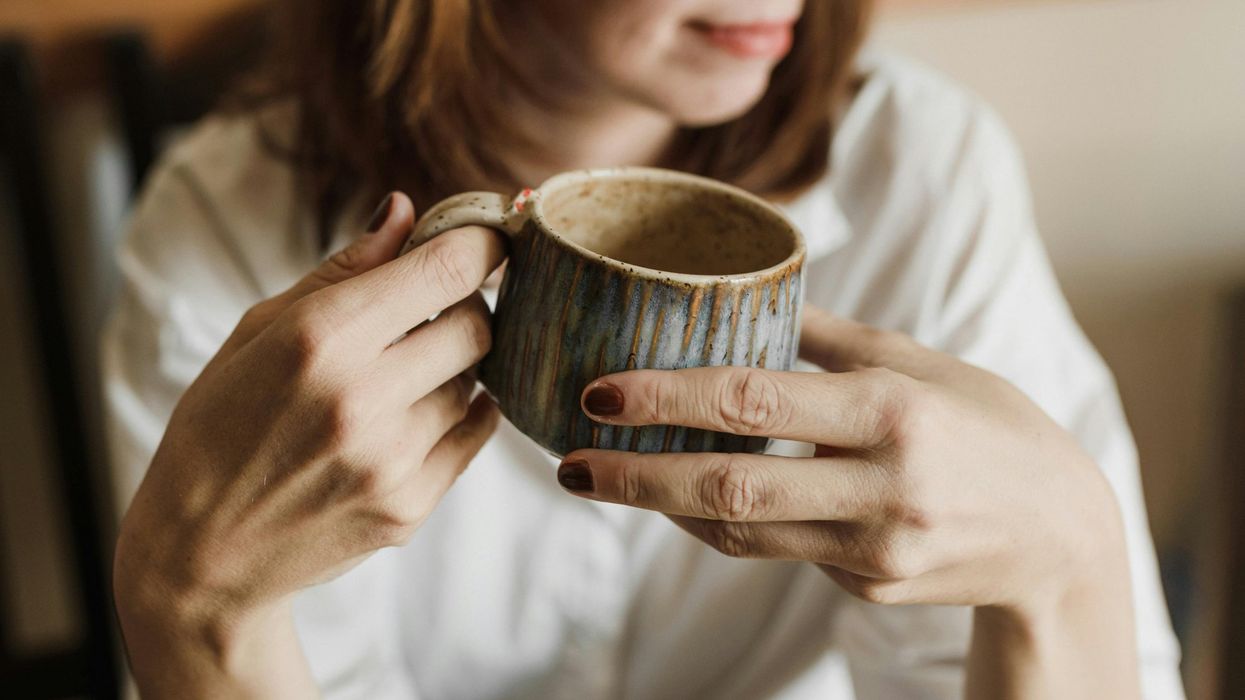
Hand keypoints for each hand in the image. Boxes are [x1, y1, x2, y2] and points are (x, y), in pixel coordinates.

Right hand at [114, 193, 503, 696]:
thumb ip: (343, 269)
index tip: (487, 240)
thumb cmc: (220, 425)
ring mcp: (392, 459)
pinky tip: (417, 410)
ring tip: (402, 374)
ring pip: (478, 381)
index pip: (446, 270)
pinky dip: (460, 412)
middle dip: (466, 306)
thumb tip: (404, 208)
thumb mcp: (258, 331)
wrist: (203, 549)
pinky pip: (476, 434)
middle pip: (478, 324)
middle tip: (434, 311)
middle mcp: (362, 397)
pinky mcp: (411, 506)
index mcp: (320, 337)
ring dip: (455, 366)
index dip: (481, 245)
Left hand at [556, 305, 1139, 696]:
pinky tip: (691, 498)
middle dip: (637, 478)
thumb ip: (831, 337)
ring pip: (741, 531)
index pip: (755, 401)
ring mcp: (874, 548)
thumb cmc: (987, 424)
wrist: (1060, 535)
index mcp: (892, 409)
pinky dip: (727, 523)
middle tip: (567, 466)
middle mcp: (882, 484)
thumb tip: (751, 293)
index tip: (599, 393)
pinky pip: (777, 551)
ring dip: (664, 507)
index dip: (667, 398)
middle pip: (732, 487)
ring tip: (604, 479)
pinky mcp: (867, 587)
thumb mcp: (921, 362)